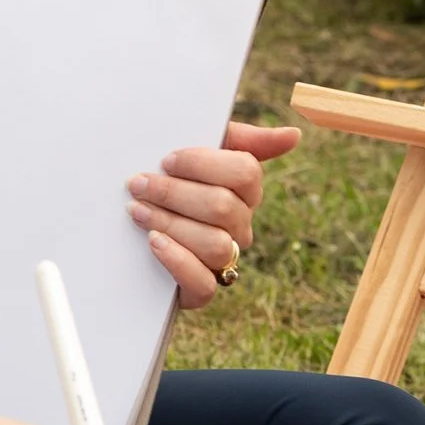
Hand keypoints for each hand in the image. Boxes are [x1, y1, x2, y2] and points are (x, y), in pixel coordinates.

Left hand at [126, 118, 300, 304]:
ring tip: (138, 210)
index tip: (167, 160)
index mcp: (245, 191)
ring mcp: (224, 260)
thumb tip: (294, 135)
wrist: (130, 231)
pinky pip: (204, 283)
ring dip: (170, 223)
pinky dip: (177, 260)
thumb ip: (240, 138)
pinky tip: (154, 241)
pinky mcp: (200, 289)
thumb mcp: (199, 151)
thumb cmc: (172, 181)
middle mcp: (240, 227)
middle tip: (139, 184)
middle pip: (224, 207)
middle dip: (175, 193)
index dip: (203, 164)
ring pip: (215, 244)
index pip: (245, 173)